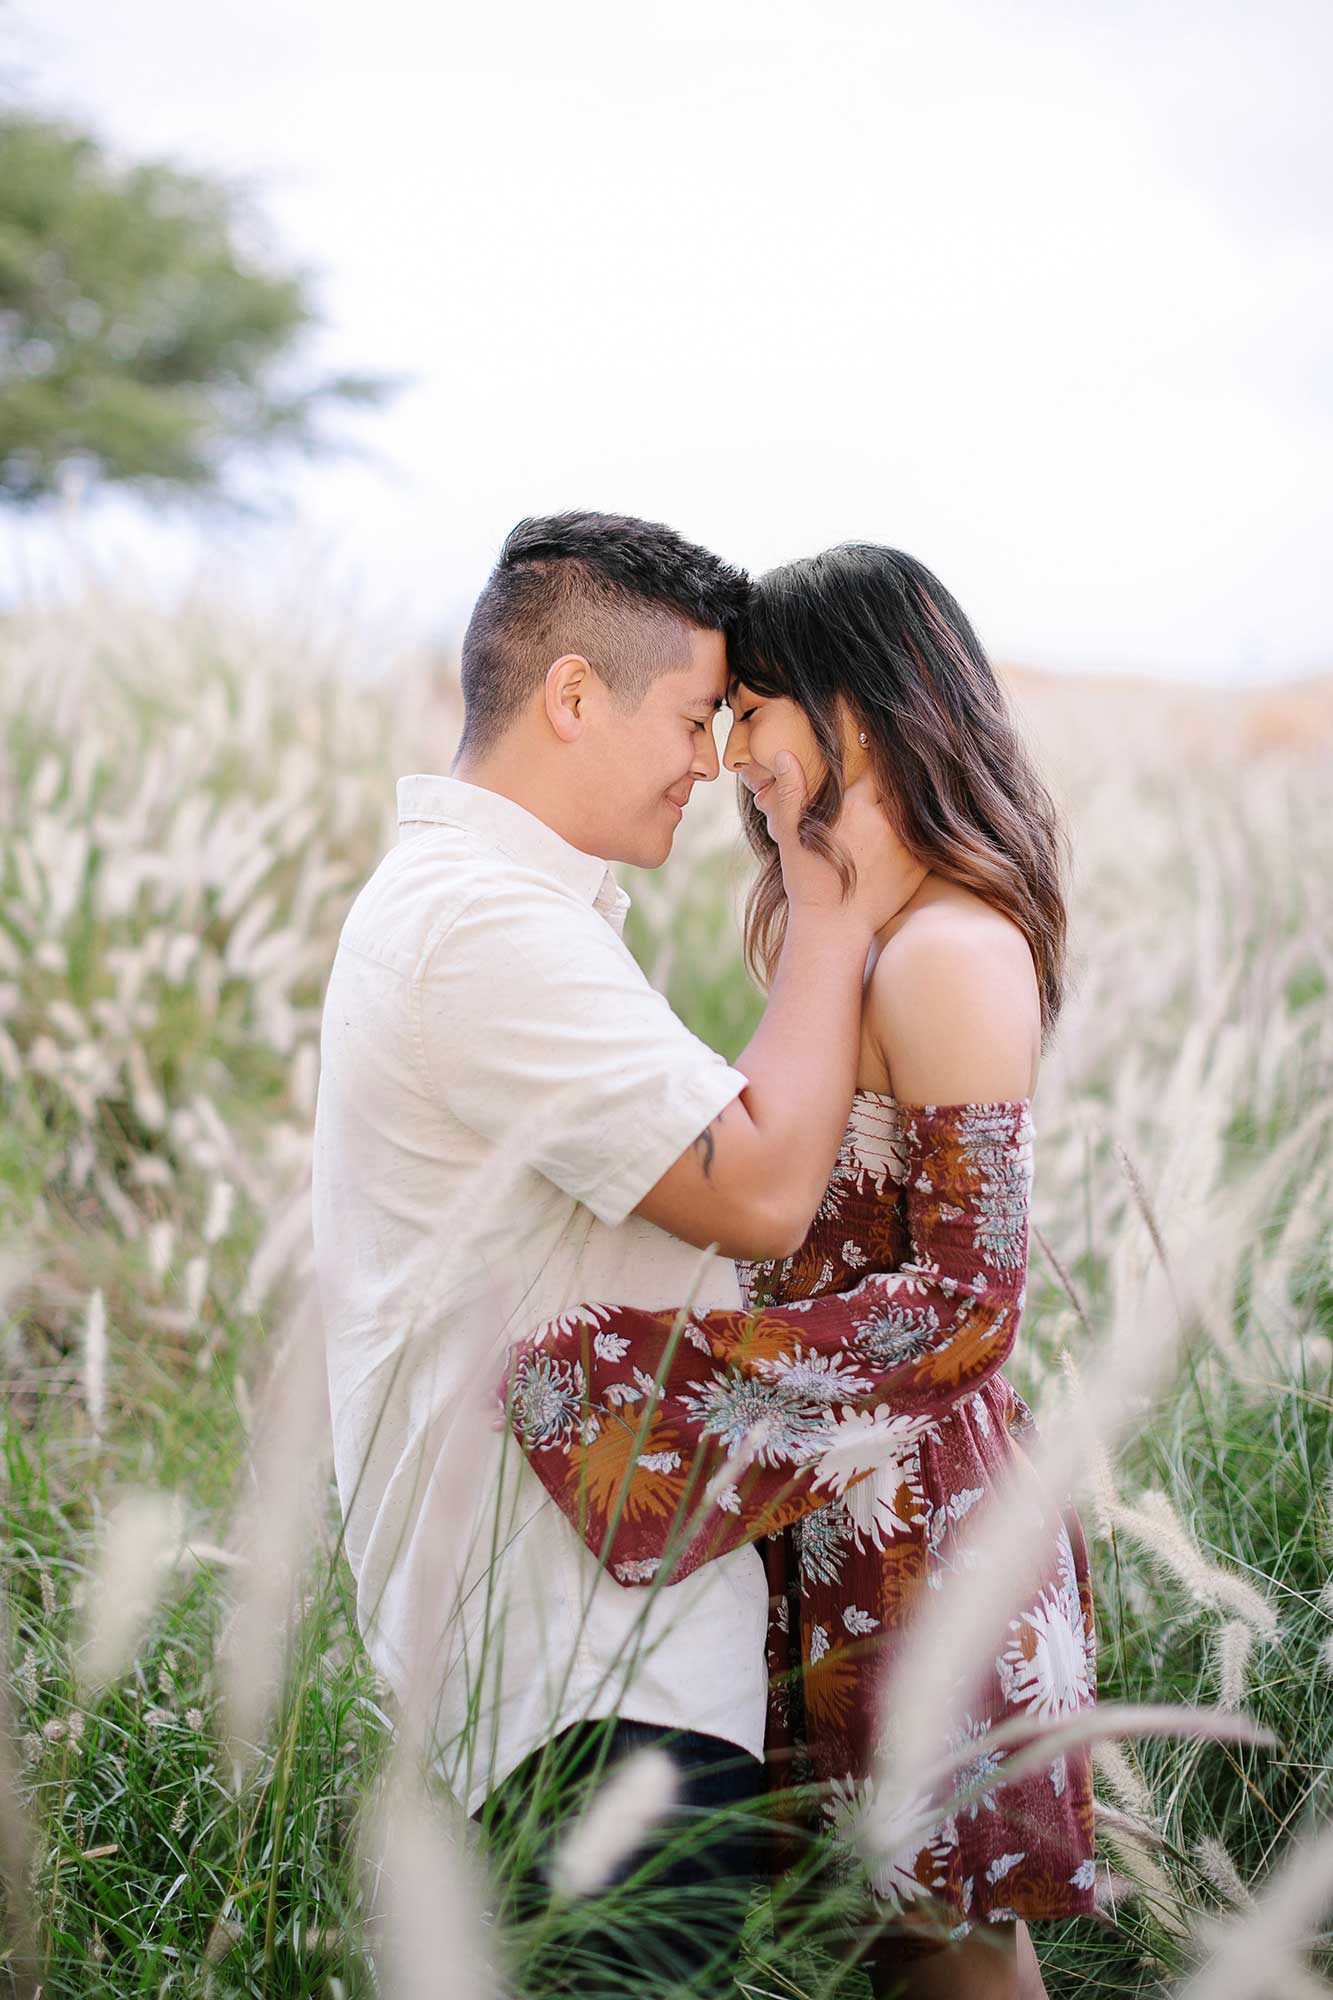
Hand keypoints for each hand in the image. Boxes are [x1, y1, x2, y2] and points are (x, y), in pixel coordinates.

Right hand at [765, 755, 923, 933]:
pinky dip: (929, 831)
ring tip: (921, 795)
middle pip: (902, 786)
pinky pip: (931, 838)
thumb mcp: (789, 833)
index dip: (880, 762)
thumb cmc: (807, 880)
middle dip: (900, 782)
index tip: (880, 757)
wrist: (833, 927)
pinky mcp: (919, 866)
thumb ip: (790, 791)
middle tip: (904, 774)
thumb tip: (784, 754)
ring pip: (919, 810)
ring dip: (916, 804)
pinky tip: (926, 828)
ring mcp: (906, 843)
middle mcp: (885, 821)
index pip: (877, 768)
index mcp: (855, 806)